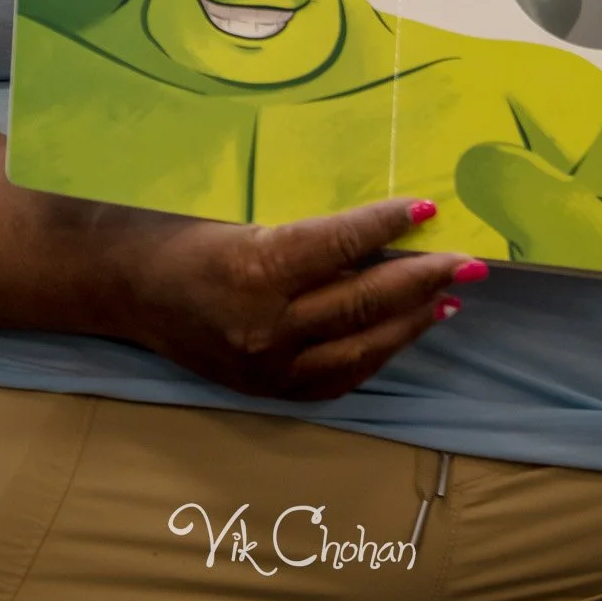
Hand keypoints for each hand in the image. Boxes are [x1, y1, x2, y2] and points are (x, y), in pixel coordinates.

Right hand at [107, 197, 483, 399]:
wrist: (132, 291)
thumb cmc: (191, 241)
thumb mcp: (251, 228)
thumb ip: (314, 244)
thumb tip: (385, 241)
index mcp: (256, 270)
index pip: (341, 245)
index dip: (388, 225)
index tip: (430, 209)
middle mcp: (267, 325)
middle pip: (363, 301)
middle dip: (422, 278)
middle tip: (469, 262)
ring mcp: (271, 367)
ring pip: (361, 347)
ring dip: (412, 321)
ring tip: (449, 296)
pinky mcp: (270, 391)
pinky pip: (341, 377)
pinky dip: (378, 354)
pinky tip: (405, 332)